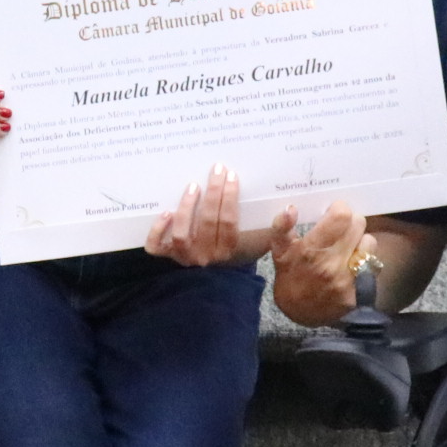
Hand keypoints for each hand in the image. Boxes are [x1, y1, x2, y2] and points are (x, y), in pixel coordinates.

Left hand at [144, 162, 274, 266]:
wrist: (222, 276)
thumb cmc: (244, 248)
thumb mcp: (264, 239)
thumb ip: (280, 227)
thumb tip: (290, 208)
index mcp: (229, 250)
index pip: (229, 223)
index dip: (229, 198)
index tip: (231, 175)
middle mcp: (207, 256)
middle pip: (207, 223)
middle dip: (213, 193)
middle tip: (215, 170)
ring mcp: (185, 257)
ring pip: (181, 234)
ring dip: (186, 208)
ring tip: (192, 186)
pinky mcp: (168, 256)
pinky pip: (156, 247)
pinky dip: (157, 231)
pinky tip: (165, 212)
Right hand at [268, 201, 370, 325]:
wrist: (299, 314)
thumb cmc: (290, 278)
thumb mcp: (279, 252)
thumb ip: (281, 227)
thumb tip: (290, 208)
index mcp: (313, 250)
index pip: (342, 216)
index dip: (339, 208)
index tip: (333, 212)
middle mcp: (334, 263)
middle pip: (359, 224)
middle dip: (349, 222)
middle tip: (340, 228)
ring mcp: (349, 279)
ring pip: (369, 242)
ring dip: (360, 241)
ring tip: (347, 247)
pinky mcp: (360, 291)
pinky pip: (372, 264)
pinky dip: (363, 261)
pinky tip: (351, 264)